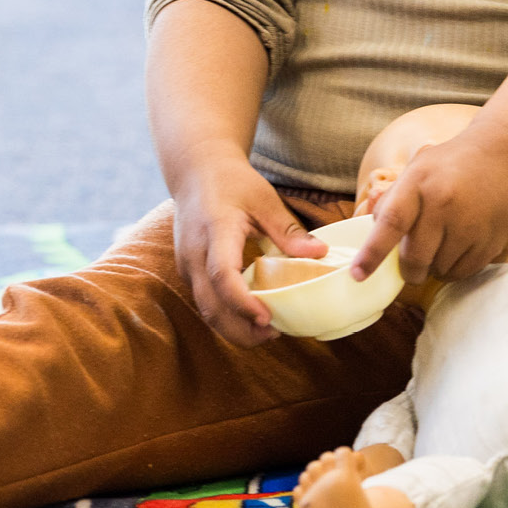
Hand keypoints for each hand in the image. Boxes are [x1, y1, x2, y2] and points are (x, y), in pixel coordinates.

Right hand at [172, 155, 327, 345]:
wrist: (195, 172)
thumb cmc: (233, 182)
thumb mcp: (264, 199)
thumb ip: (288, 230)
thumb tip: (320, 254)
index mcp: (215, 231)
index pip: (223, 275)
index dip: (243, 302)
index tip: (267, 319)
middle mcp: (194, 253)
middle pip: (210, 305)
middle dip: (240, 328)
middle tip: (275, 334)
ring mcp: (187, 265)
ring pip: (205, 310)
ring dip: (233, 328)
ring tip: (268, 332)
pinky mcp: (189, 272)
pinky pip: (205, 302)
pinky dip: (227, 317)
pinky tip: (252, 318)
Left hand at [349, 132, 507, 282]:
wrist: (503, 157)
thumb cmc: (451, 166)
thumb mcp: (417, 168)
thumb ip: (393, 198)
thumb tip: (372, 231)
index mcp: (419, 184)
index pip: (391, 224)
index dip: (372, 253)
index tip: (357, 275)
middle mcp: (444, 203)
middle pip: (415, 257)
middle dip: (409, 270)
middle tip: (411, 267)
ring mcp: (471, 223)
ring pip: (439, 269)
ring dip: (434, 267)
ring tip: (442, 245)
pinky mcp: (491, 240)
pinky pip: (463, 273)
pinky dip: (454, 270)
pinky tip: (458, 250)